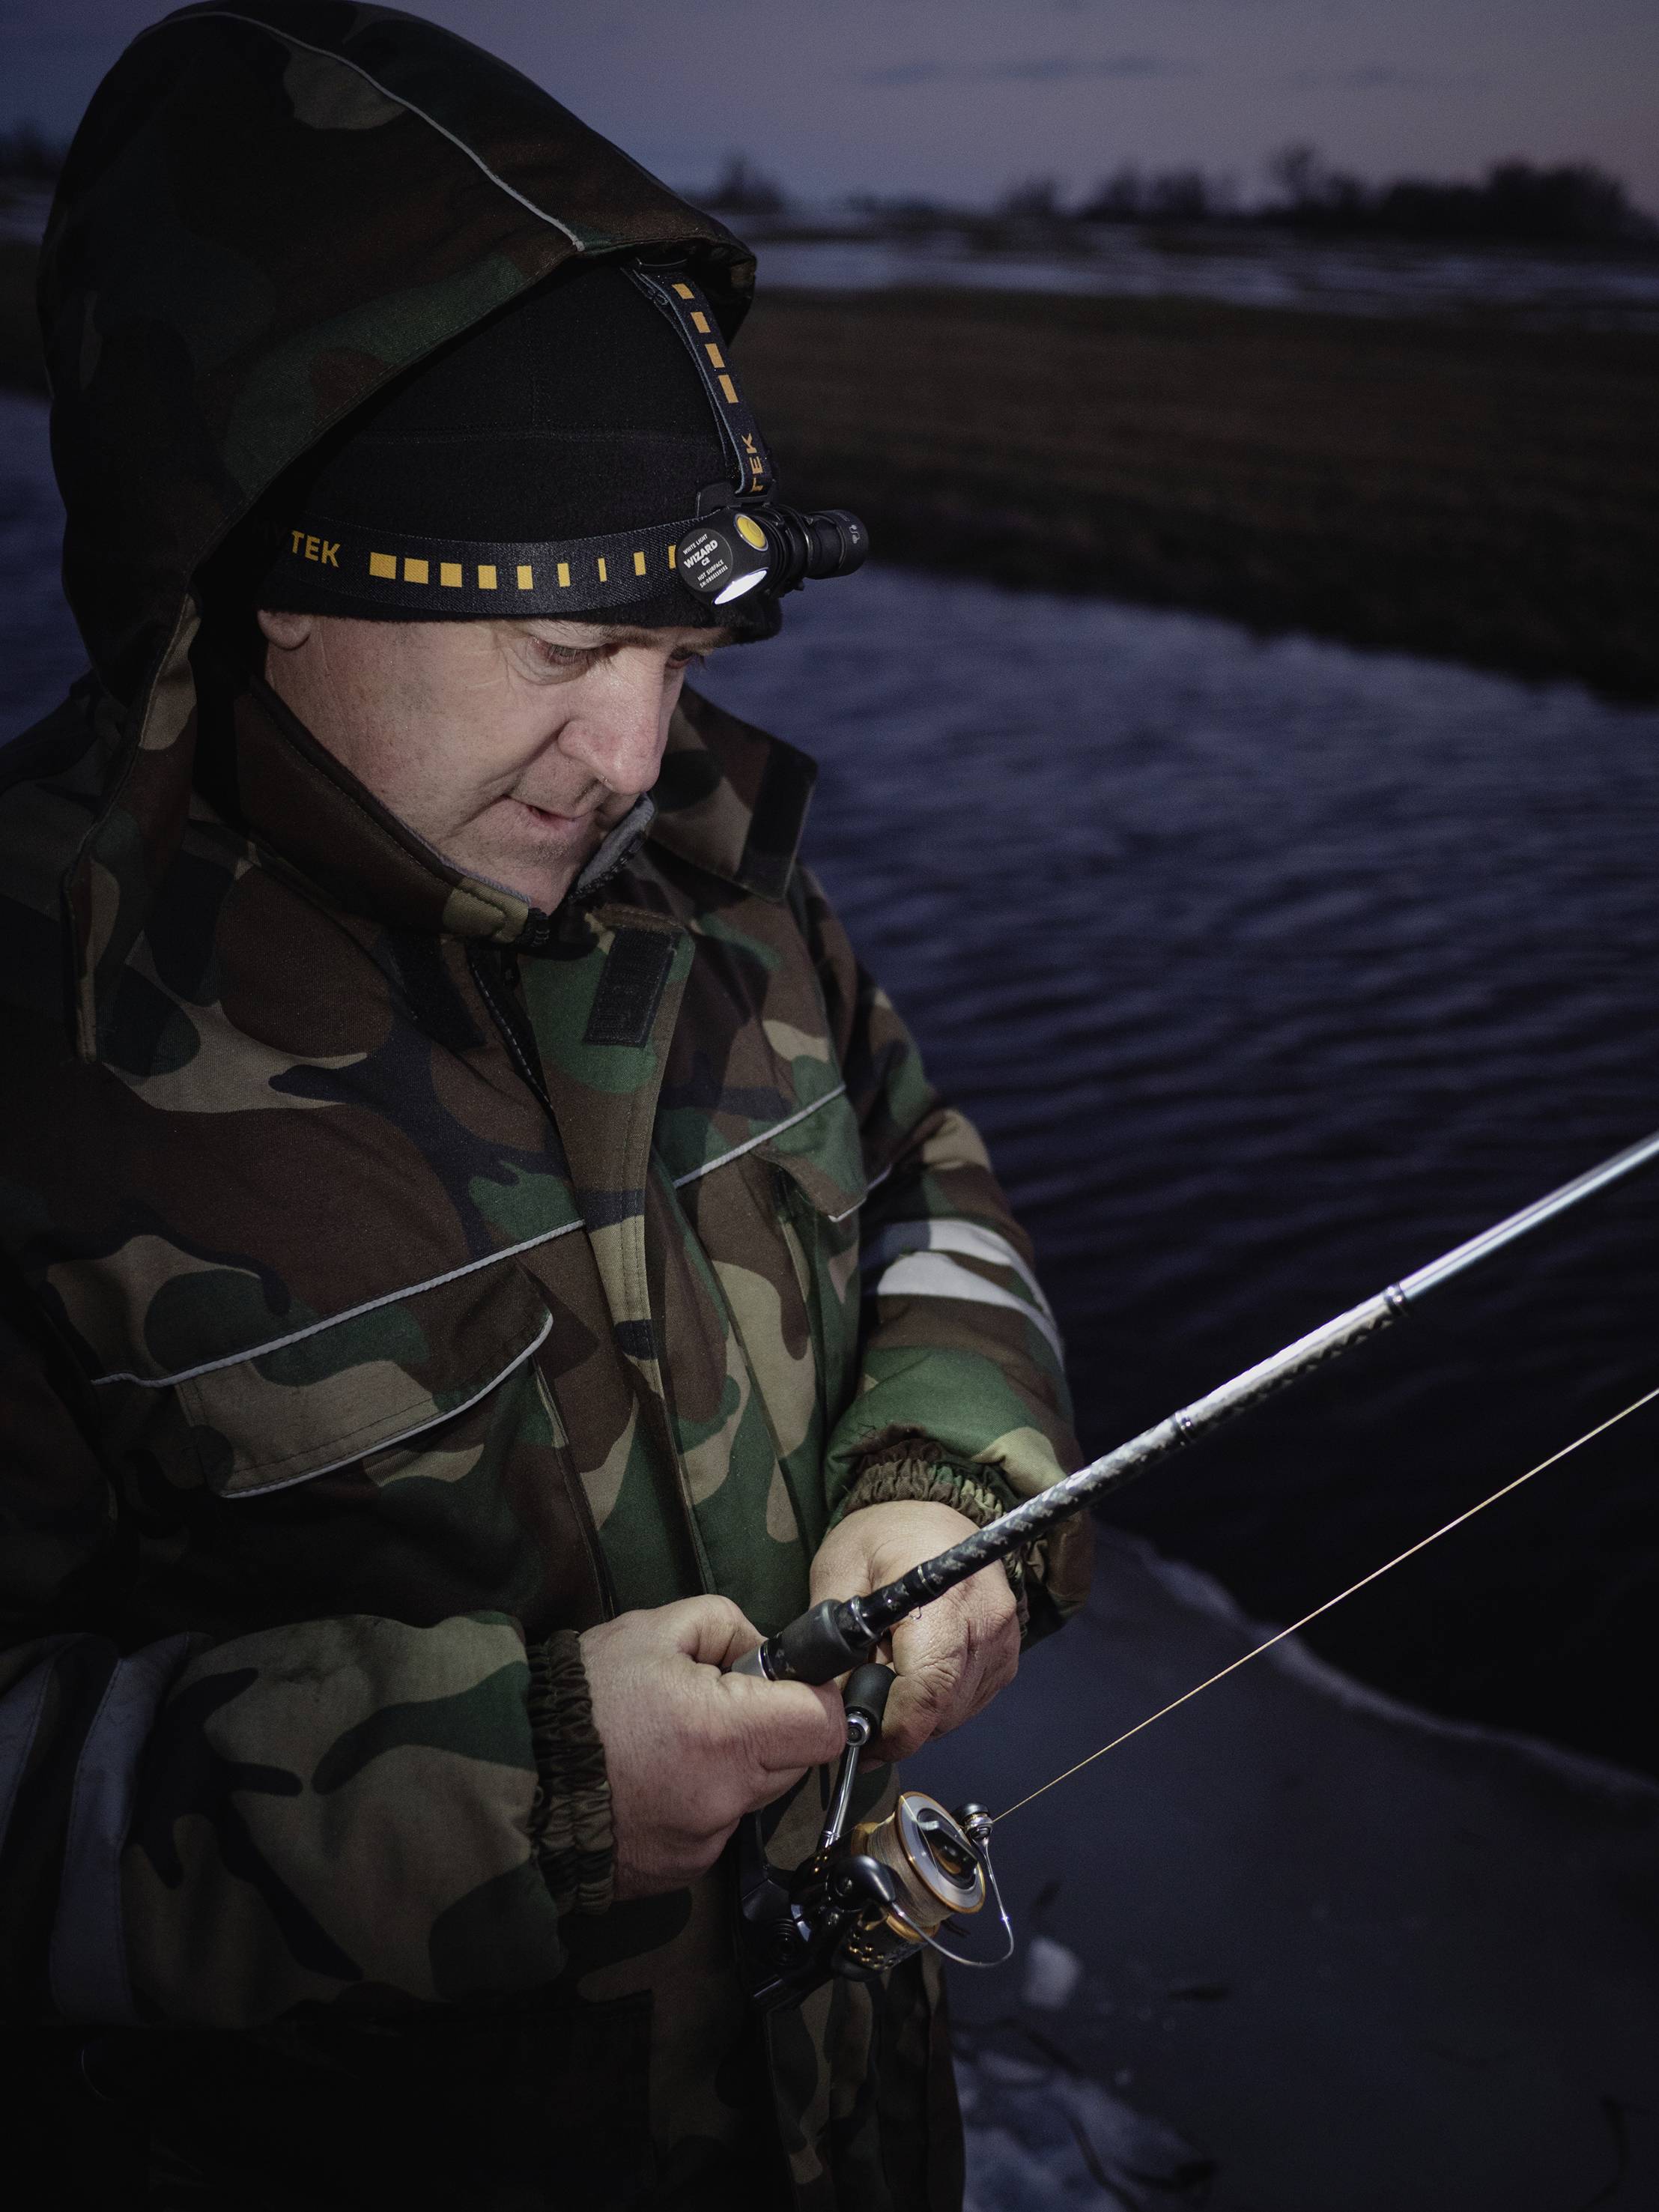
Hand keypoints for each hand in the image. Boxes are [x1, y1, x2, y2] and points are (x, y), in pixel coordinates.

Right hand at [580, 1596, 844, 1899]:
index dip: (813, 1696)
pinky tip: (651, 1779)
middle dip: (770, 1728)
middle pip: (794, 1761)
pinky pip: (715, 1828)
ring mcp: (704, 1843)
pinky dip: (698, 1802)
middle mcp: (726, 1798)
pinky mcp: (680, 1873)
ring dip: (732, 1768)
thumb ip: (727, 1626)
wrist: (511, 1776)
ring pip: (753, 1796)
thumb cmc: (580, 1700)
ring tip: (669, 1741)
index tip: (787, 1682)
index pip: (825, 1725)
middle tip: (712, 1703)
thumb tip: (764, 1653)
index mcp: (729, 1734)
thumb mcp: (653, 1629)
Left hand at [809, 1500, 1018, 1760]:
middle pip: (944, 1709)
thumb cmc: (880, 1536)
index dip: (894, 1730)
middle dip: (899, 1725)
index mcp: (944, 1597)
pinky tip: (914, 1679)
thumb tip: (830, 1711)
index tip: (860, 1744)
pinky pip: (972, 1700)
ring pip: (959, 1712)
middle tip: (860, 1714)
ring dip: (920, 1717)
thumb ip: (833, 1643)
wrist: (930, 1515)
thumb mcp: (838, 1577)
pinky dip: (941, 1705)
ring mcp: (1004, 1638)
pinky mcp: (1008, 1652)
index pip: (929, 1689)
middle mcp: (986, 1621)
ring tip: (886, 1686)